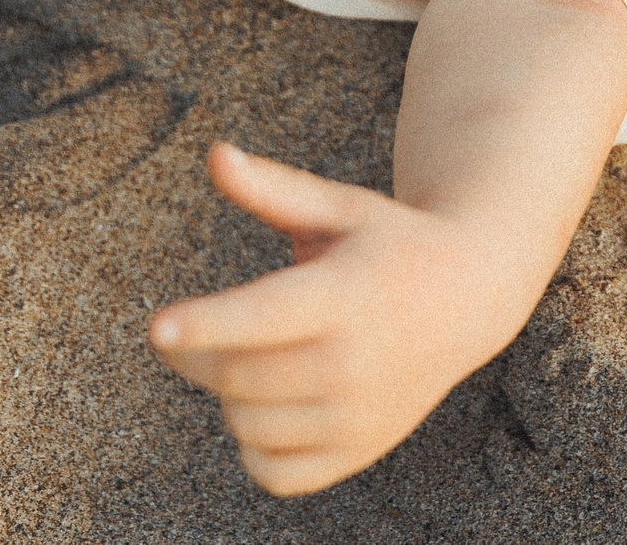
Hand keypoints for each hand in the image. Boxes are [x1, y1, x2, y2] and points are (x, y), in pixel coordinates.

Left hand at [147, 143, 530, 495]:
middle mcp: (357, 362)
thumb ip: (275, 189)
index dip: (207, 322)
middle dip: (195, 352)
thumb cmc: (390, 244)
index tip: (156, 325)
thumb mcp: (341, 207)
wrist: (470, 296)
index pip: (264, 317)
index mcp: (348, 294)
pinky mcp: (359, 450)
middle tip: (184, 331)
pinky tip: (268, 403)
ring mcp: (360, 416)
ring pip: (247, 424)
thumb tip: (215, 154)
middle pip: (238, 375)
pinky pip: (272, 472)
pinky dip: (253, 444)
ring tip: (252, 355)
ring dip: (227, 394)